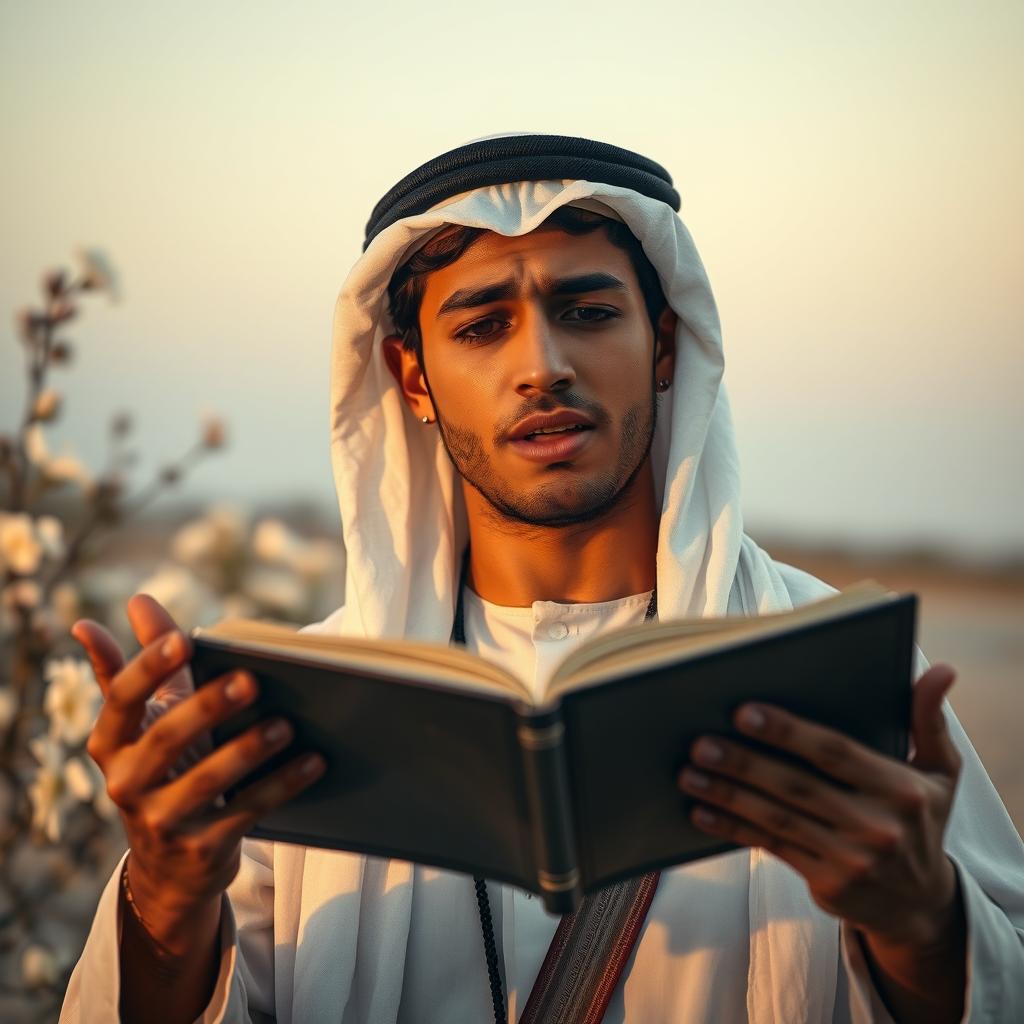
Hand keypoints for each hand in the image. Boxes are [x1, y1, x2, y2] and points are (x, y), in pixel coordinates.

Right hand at [74, 594, 325, 950]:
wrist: (170, 867)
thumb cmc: (162, 768)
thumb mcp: (147, 722)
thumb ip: (135, 665)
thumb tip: (118, 608)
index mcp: (110, 743)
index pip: (121, 699)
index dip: (149, 668)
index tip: (184, 637)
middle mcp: (125, 783)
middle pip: (165, 740)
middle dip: (206, 707)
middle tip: (250, 679)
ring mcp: (161, 821)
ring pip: (206, 782)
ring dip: (248, 751)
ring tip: (285, 724)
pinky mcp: (200, 850)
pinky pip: (246, 813)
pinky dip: (282, 786)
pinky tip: (313, 760)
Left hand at [677, 664, 961, 946]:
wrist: (921, 904)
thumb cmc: (920, 820)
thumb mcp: (940, 772)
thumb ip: (929, 719)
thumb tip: (941, 670)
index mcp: (902, 790)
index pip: (835, 753)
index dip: (788, 732)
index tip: (744, 712)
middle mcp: (878, 827)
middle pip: (797, 787)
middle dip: (744, 762)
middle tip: (700, 741)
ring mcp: (851, 861)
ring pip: (776, 819)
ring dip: (727, 795)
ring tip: (689, 772)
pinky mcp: (827, 885)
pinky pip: (771, 848)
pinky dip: (732, 829)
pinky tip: (700, 812)